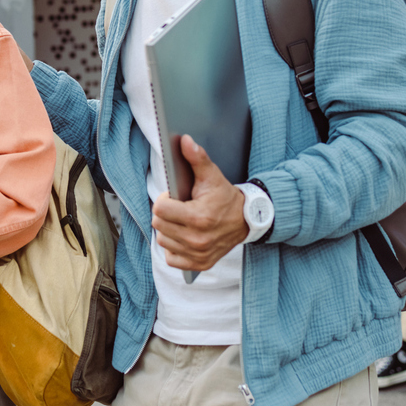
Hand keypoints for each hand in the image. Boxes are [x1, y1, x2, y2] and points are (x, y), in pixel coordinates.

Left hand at [151, 135, 248, 272]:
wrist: (247, 220)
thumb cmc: (226, 197)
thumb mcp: (212, 175)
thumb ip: (197, 158)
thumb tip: (185, 141)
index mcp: (198, 217)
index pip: (160, 209)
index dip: (164, 200)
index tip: (173, 197)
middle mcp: (198, 239)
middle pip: (158, 225)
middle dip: (165, 214)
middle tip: (178, 208)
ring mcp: (198, 254)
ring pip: (163, 240)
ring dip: (168, 230)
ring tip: (181, 222)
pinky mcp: (200, 264)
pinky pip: (171, 259)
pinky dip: (174, 248)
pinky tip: (183, 237)